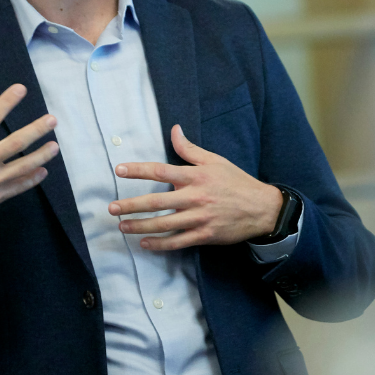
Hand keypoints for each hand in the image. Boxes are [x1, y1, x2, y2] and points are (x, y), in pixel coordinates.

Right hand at [0, 84, 58, 257]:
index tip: (20, 89)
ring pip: (23, 166)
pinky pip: (18, 187)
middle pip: (15, 143)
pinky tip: (43, 171)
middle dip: (36, 130)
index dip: (6, 102)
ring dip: (41, 155)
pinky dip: (32, 179)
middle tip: (52, 120)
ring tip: (55, 146)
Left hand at [108, 124, 282, 249]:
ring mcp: (200, 218)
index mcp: (196, 176)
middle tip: (112, 207)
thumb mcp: (215, 160)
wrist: (262, 208)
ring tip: (122, 226)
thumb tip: (174, 130)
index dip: (138, 170)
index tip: (119, 170)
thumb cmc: (236, 182)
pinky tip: (145, 243)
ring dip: (140, 226)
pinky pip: (178, 242)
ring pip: (164, 224)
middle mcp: (195, 196)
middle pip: (157, 201)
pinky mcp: (205, 235)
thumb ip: (190, 149)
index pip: (161, 170)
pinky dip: (160, 244)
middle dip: (132, 205)